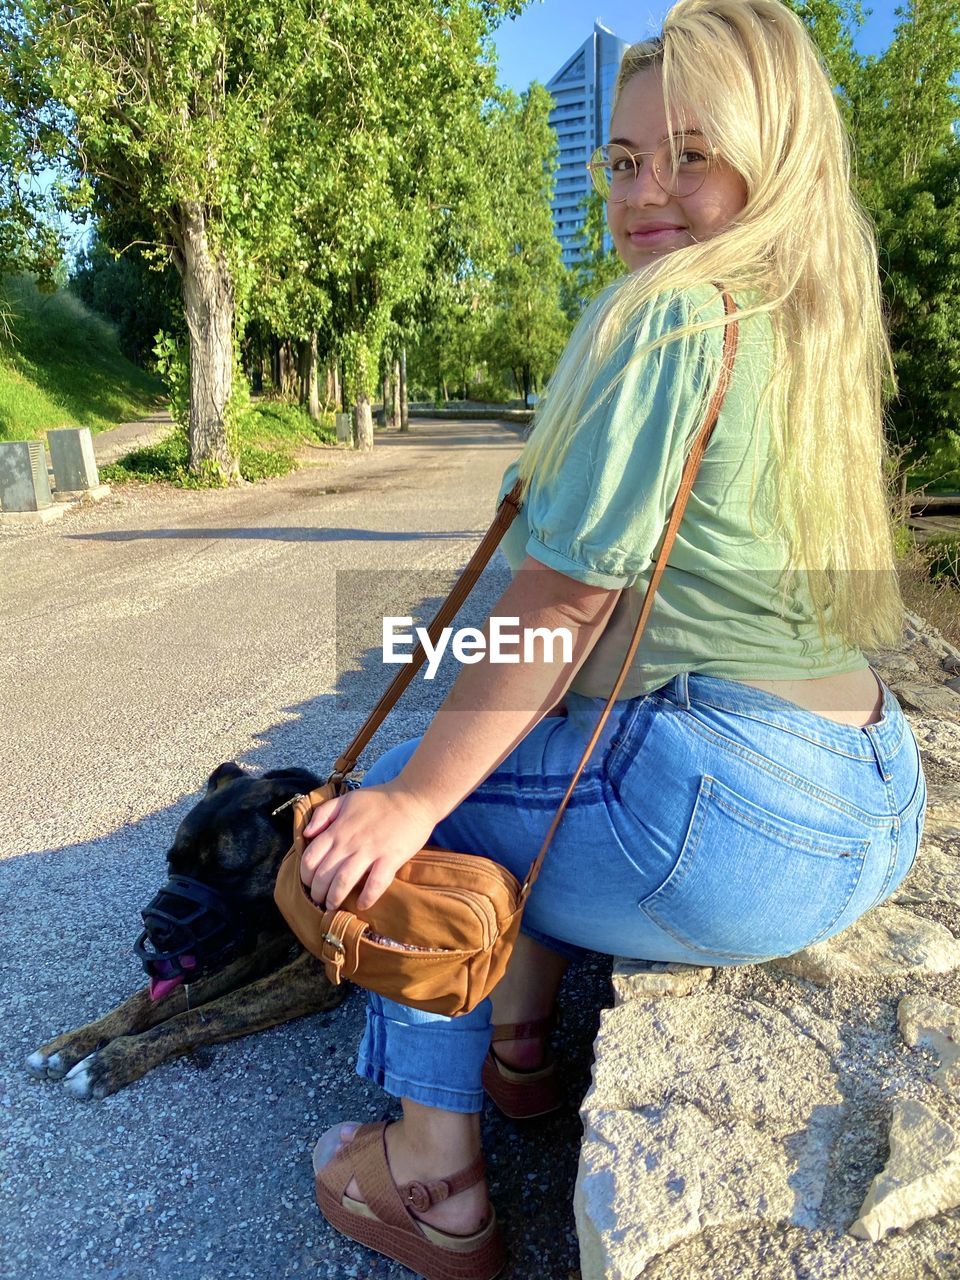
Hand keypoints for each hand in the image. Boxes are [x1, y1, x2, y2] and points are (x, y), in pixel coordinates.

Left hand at [299, 783, 438, 910]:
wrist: (413, 797)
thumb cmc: (379, 800)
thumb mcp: (345, 799)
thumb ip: (323, 814)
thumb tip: (307, 834)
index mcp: (337, 829)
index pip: (310, 857)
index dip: (305, 875)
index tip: (309, 883)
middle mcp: (349, 842)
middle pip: (324, 874)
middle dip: (317, 892)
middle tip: (320, 899)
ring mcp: (370, 851)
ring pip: (344, 881)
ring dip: (335, 897)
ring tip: (333, 906)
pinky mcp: (391, 858)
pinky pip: (376, 883)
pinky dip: (367, 897)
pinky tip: (363, 904)